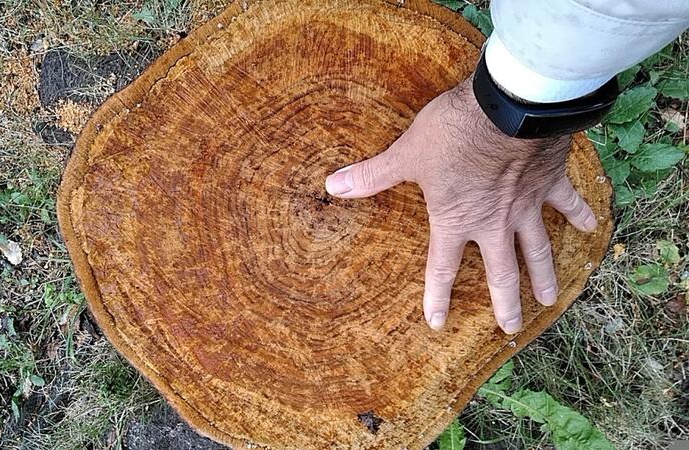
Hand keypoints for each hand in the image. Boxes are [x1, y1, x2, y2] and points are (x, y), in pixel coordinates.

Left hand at [324, 79, 596, 333]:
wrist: (507, 106)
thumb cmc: (453, 132)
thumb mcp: (408, 154)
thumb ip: (372, 175)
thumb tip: (332, 186)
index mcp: (457, 220)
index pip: (443, 268)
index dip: (437, 297)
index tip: (438, 323)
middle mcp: (494, 222)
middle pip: (502, 273)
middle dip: (505, 304)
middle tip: (510, 329)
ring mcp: (526, 204)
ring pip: (538, 249)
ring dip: (543, 276)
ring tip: (549, 300)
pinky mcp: (549, 181)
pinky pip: (568, 203)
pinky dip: (580, 215)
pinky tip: (591, 228)